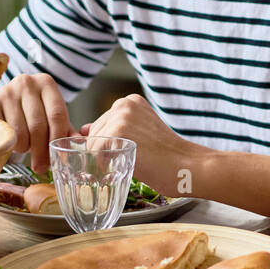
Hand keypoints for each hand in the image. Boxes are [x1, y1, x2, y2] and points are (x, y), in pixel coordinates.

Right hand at [0, 73, 75, 172]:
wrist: (6, 100)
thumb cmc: (34, 110)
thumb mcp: (52, 115)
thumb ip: (66, 129)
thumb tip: (79, 144)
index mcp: (47, 83)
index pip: (57, 115)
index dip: (58, 139)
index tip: (59, 158)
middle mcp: (26, 83)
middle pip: (38, 125)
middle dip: (41, 151)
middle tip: (41, 168)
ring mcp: (6, 92)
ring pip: (19, 132)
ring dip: (25, 148)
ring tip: (26, 149)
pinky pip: (3, 133)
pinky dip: (9, 144)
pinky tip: (13, 144)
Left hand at [82, 94, 205, 194]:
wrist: (186, 166)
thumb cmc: (166, 156)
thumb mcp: (138, 135)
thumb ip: (112, 129)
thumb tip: (83, 131)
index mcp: (130, 102)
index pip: (101, 127)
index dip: (112, 145)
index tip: (137, 150)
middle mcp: (123, 104)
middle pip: (94, 135)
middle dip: (107, 151)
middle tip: (138, 156)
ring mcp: (119, 116)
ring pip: (92, 146)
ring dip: (108, 159)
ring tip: (137, 158)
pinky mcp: (116, 131)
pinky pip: (95, 154)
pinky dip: (108, 165)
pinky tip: (131, 162)